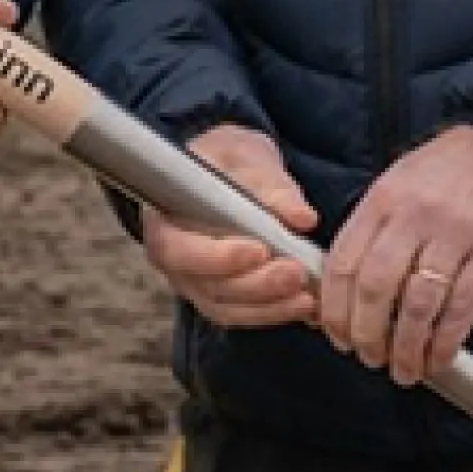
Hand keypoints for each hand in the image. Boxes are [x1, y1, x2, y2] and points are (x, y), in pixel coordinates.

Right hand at [140, 125, 318, 330]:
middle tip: (296, 273)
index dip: (217, 258)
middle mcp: (175, 261)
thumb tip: (302, 217)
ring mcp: (197, 283)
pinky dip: (276, 312)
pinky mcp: (223, 297)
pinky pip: (244, 314)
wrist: (229, 172)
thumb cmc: (227, 161)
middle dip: (256, 284)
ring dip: (270, 306)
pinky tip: (307, 305)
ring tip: (308, 297)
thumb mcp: (246, 157)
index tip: (259, 251)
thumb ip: (270, 185)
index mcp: (164, 221)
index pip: (178, 250)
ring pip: (228, 308)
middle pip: (208, 286)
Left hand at [319, 124, 472, 386]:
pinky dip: (446, 342)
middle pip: (376, 289)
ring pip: (418, 306)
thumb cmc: (449, 171)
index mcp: (383, 199)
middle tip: (368, 357)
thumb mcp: (397, 185)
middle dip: (366, 335)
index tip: (337, 336)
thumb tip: (342, 293)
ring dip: (406, 348)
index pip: (344, 264)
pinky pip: (463, 308)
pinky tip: (439, 357)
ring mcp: (456, 234)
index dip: (335, 310)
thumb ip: (370, 232)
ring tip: (403, 369)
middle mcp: (415, 216)